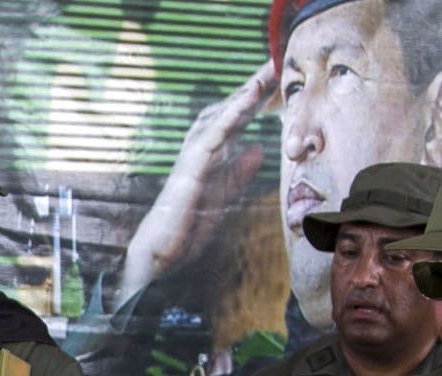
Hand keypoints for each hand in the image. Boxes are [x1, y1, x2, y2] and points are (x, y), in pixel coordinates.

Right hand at [118, 59, 275, 298]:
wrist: (162, 249)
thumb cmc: (188, 223)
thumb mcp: (225, 192)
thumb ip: (241, 169)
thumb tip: (259, 146)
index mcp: (211, 154)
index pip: (237, 120)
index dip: (257, 99)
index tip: (278, 79)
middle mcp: (201, 147)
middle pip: (230, 109)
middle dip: (252, 87)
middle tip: (274, 61)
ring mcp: (194, 154)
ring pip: (221, 115)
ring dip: (244, 94)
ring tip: (264, 73)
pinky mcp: (191, 166)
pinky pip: (214, 133)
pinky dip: (232, 113)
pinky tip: (249, 98)